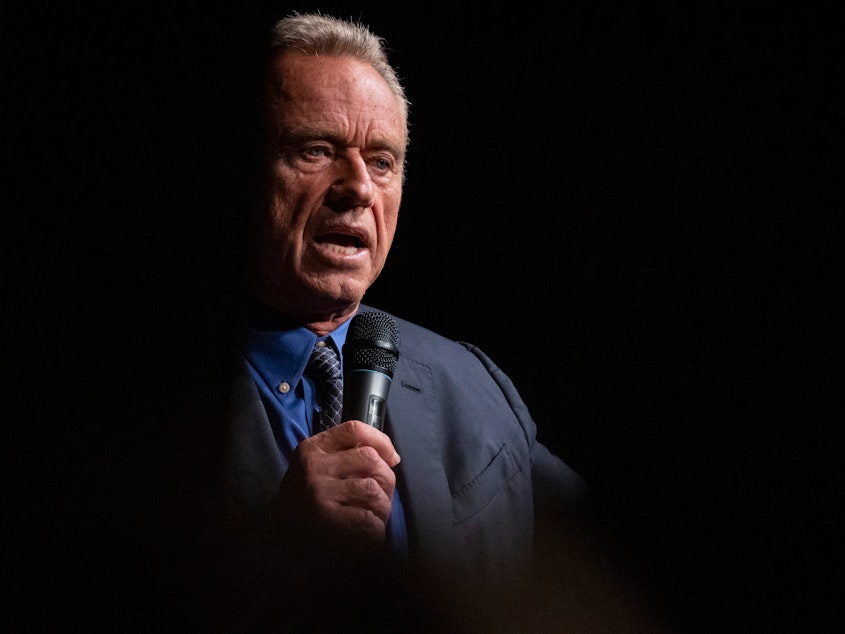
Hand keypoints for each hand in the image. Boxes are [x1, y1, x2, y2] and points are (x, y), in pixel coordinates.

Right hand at [278, 419, 400, 542]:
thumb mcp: (313, 470)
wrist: (274, 541)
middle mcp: (314, 468)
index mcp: (311, 450)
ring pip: (373, 490)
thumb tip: (391, 456)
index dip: (381, 441)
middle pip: (371, 460)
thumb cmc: (302, 504)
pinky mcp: (327, 521)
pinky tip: (366, 534)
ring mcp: (319, 494)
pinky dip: (375, 529)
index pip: (354, 429)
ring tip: (373, 518)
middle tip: (381, 498)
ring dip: (382, 507)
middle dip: (386, 480)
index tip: (392, 458)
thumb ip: (344, 456)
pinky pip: (368, 519)